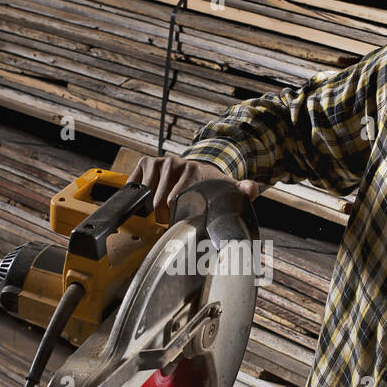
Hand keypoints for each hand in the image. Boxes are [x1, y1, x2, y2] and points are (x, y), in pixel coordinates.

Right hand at [128, 155, 258, 219]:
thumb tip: (252, 190)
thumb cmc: (209, 183)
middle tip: (171, 222)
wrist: (196, 168)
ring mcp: (157, 162)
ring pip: (146, 195)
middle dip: (163, 216)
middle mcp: (172, 162)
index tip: (180, 224)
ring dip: (150, 209)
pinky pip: (134, 185)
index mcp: (191, 169)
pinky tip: (146, 204)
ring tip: (162, 214)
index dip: (176, 217)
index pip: (175, 200)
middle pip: (159, 201)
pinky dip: (138, 198)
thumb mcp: (226, 186)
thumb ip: (242, 189)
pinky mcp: (144, 163)